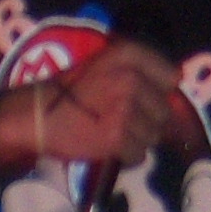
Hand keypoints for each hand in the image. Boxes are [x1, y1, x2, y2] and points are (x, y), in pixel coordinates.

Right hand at [0, 38, 199, 173]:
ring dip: (136, 140)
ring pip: (153, 136)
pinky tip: (107, 147)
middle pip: (163, 112)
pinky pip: (139, 155)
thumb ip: (140, 74)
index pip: (171, 77)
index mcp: (129, 55)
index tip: (141, 100)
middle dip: (147, 121)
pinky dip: (126, 156)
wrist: (35, 116)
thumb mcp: (104, 66)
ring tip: (111, 133)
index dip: (158, 93)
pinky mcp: (117, 136)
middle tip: (121, 121)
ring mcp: (125, 108)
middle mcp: (131, 78)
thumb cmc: (69, 92)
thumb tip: (174, 103)